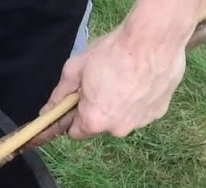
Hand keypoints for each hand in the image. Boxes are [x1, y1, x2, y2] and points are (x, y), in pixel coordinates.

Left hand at [31, 23, 186, 146]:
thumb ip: (60, 94)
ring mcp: (141, 122)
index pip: (76, 131)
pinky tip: (141, 80)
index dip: (74, 115)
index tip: (78, 101)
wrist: (153, 38)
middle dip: (98, 108)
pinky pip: (141, 110)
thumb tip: (47, 111)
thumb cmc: (112, 52)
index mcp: (94, 121)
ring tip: (124, 78)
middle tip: (103, 83)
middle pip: (100, 123)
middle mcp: (118, 129)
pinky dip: (139, 99)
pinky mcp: (159, 112)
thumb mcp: (76, 69)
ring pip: (122, 117)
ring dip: (120, 104)